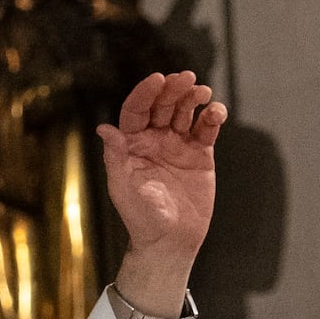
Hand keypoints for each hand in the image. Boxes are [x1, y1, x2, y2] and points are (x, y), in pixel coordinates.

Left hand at [97, 71, 225, 313]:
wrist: (169, 241)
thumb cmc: (140, 216)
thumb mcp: (123, 186)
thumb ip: (116, 157)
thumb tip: (103, 128)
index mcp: (132, 143)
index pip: (136, 109)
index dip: (145, 92)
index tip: (157, 78)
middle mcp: (154, 139)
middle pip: (163, 105)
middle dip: (173, 89)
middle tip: (186, 77)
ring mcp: (178, 144)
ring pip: (186, 112)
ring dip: (193, 98)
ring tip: (202, 92)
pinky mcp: (200, 154)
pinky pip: (206, 130)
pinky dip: (212, 118)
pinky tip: (216, 112)